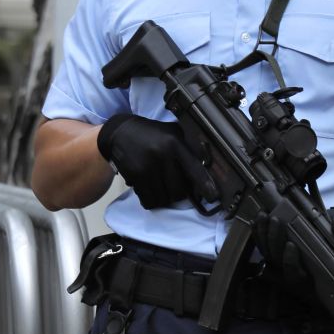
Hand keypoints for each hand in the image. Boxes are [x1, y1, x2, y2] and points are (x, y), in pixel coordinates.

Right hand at [96, 114, 216, 208]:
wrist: (120, 132)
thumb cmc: (152, 133)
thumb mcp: (173, 132)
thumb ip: (188, 147)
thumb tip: (207, 165)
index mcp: (174, 144)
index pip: (194, 169)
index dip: (205, 185)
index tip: (213, 197)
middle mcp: (161, 156)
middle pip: (179, 190)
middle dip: (181, 194)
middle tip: (179, 188)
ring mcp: (146, 168)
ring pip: (164, 198)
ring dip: (167, 198)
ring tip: (165, 189)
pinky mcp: (134, 177)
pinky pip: (148, 200)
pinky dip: (153, 200)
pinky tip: (154, 192)